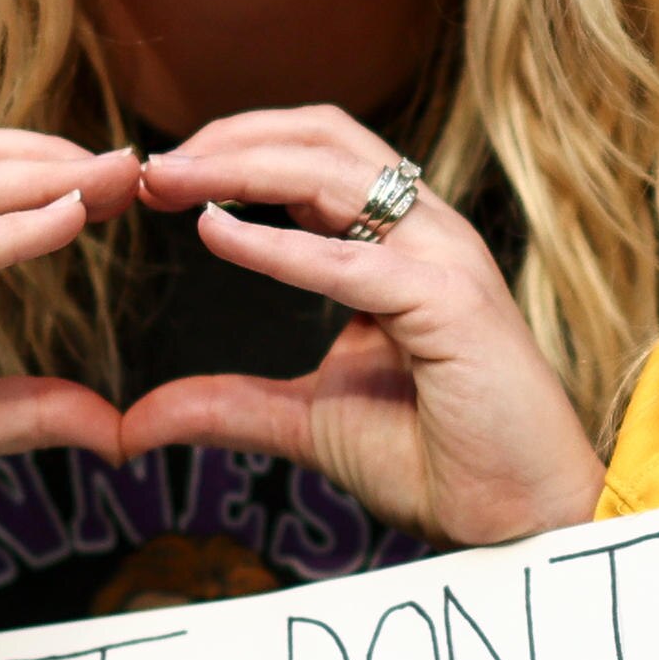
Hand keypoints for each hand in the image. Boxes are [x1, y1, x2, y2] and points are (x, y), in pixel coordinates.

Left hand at [123, 110, 605, 547]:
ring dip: (240, 167)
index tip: (157, 178)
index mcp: (402, 244)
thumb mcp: (309, 424)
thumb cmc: (441, 462)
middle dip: (229, 138)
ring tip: (168, 180)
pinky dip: (276, 245)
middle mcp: (428, 235)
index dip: (235, 151)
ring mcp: (445, 261)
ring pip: (333, 175)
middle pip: (323, 139)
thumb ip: (232, 407)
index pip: (316, 157)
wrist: (520, 521)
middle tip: (150, 166)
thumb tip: (138, 420)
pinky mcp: (451, 305)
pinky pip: (350, 262)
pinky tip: (214, 236)